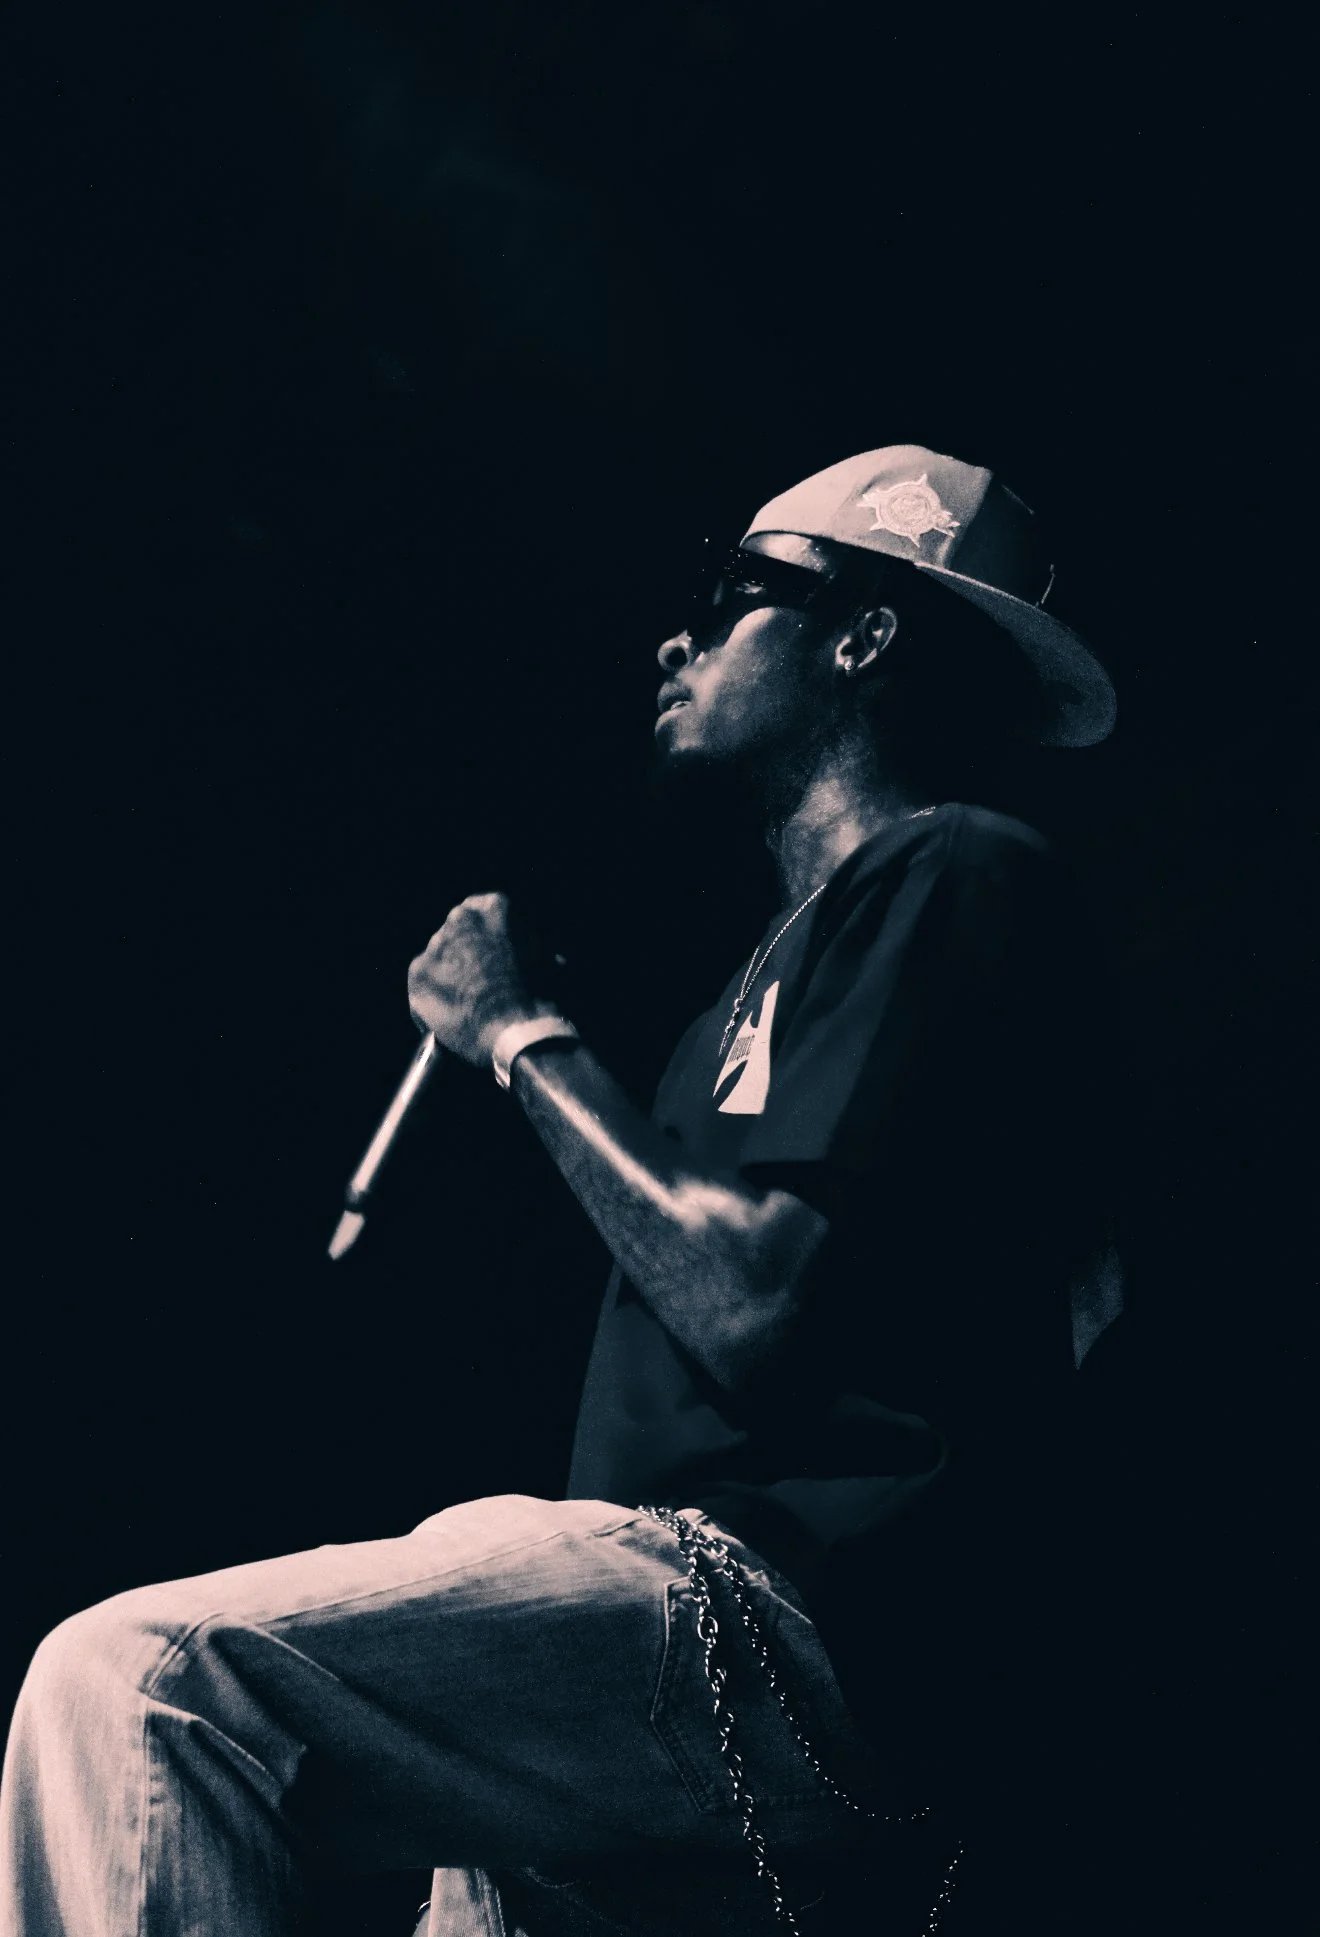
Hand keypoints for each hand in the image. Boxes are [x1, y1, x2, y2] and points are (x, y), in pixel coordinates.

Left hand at [407, 892, 551, 1067]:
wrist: (515, 1031)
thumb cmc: (539, 994)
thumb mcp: (550, 961)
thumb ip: (536, 949)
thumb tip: (549, 959)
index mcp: (493, 908)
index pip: (484, 908)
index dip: (490, 933)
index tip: (495, 950)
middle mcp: (460, 920)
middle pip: (459, 931)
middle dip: (468, 950)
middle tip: (482, 976)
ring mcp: (436, 946)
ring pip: (440, 956)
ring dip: (450, 972)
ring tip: (468, 1000)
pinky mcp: (418, 974)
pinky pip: (424, 983)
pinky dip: (434, 996)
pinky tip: (453, 1013)